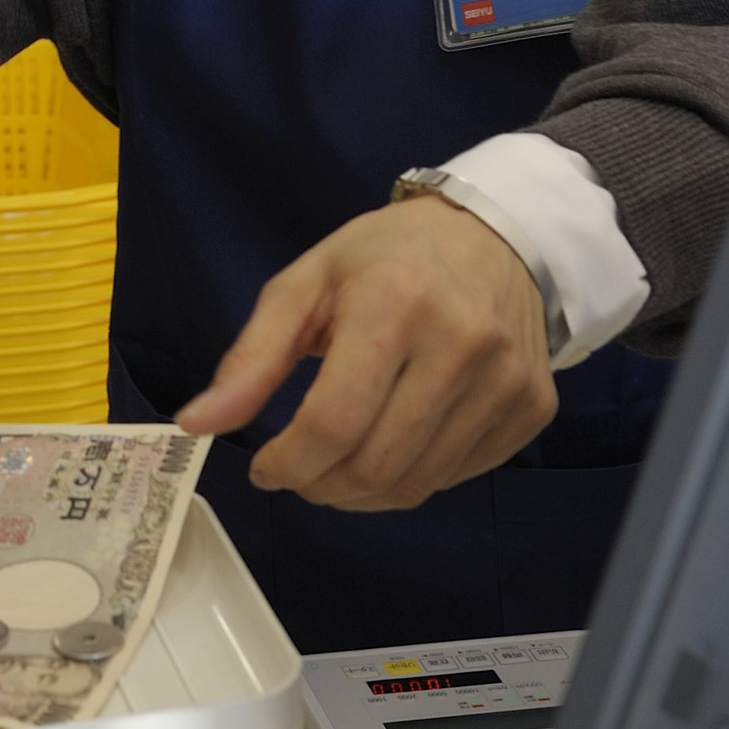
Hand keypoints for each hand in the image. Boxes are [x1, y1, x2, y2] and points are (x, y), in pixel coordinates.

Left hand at [176, 194, 556, 509]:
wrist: (493, 236)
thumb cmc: (387, 258)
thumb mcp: (305, 286)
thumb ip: (251, 359)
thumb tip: (196, 423)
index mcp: (393, 303)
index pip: (334, 422)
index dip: (288, 463)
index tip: (266, 467)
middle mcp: (461, 344)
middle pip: (375, 464)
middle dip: (321, 484)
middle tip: (300, 470)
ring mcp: (506, 380)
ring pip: (417, 483)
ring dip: (362, 493)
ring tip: (338, 465)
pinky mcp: (532, 407)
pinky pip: (458, 476)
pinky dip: (412, 479)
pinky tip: (392, 446)